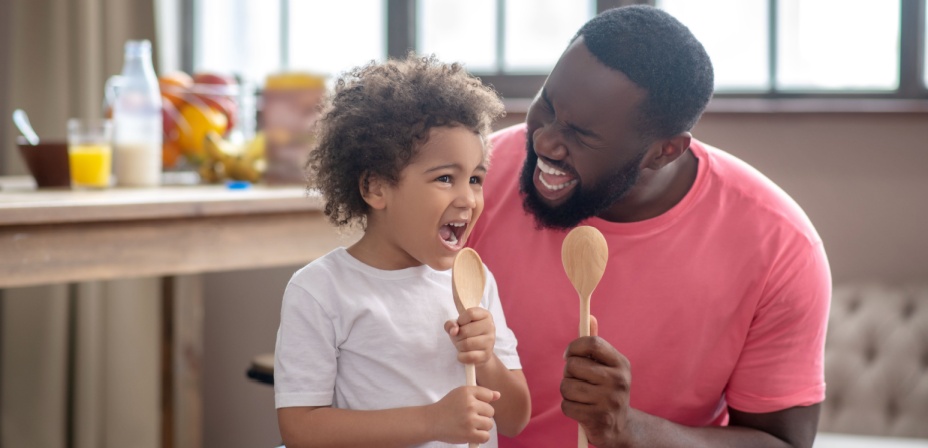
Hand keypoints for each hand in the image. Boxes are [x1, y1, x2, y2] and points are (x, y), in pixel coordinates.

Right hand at [429, 385, 500, 443]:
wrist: (431, 421)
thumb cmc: (447, 407)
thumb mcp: (461, 393)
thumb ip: (480, 393)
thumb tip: (498, 395)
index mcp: (467, 392)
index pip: (488, 395)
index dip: (483, 402)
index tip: (474, 406)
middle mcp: (469, 404)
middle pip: (491, 411)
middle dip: (483, 415)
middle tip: (470, 417)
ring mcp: (470, 420)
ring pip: (489, 424)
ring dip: (482, 427)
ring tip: (469, 425)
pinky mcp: (469, 434)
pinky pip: (485, 436)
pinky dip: (480, 437)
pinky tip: (471, 433)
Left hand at [444, 307, 495, 365]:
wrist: (478, 350)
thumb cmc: (468, 333)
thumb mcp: (458, 324)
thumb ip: (451, 324)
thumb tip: (454, 331)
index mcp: (485, 315)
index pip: (470, 314)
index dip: (460, 320)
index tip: (461, 324)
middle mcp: (490, 327)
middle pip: (465, 331)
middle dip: (457, 336)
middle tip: (460, 337)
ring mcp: (490, 342)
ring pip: (466, 344)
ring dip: (459, 346)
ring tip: (462, 345)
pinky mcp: (487, 355)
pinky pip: (469, 356)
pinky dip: (461, 356)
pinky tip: (464, 353)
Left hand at [561, 314, 632, 446]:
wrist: (619, 427)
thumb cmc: (606, 390)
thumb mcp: (607, 366)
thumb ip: (596, 345)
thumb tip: (589, 317)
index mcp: (621, 364)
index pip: (592, 343)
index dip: (574, 347)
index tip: (569, 355)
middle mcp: (618, 381)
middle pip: (572, 365)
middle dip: (568, 373)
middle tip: (578, 380)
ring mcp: (609, 401)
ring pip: (566, 386)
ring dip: (567, 392)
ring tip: (580, 396)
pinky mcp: (597, 418)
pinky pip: (566, 406)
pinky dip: (568, 408)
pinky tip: (581, 410)